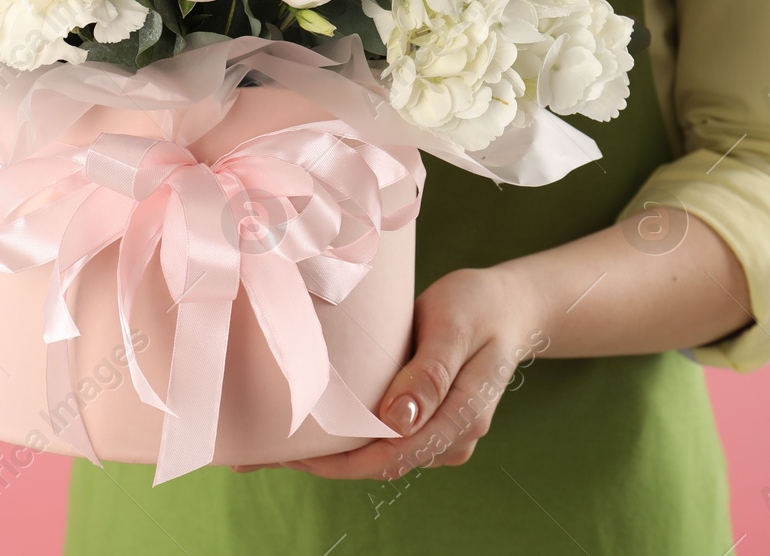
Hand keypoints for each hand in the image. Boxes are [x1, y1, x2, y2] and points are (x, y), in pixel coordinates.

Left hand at [233, 266, 542, 478]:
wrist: (509, 306)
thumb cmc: (478, 308)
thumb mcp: (453, 326)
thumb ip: (430, 372)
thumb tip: (398, 420)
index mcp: (462, 416)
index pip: (392, 455)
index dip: (338, 462)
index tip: (290, 454)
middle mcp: (452, 437)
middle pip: (379, 462)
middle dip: (321, 462)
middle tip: (260, 453)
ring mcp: (441, 434)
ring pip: (379, 455)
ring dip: (330, 453)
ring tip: (272, 441)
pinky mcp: (428, 422)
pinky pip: (384, 439)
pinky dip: (347, 437)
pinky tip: (309, 426)